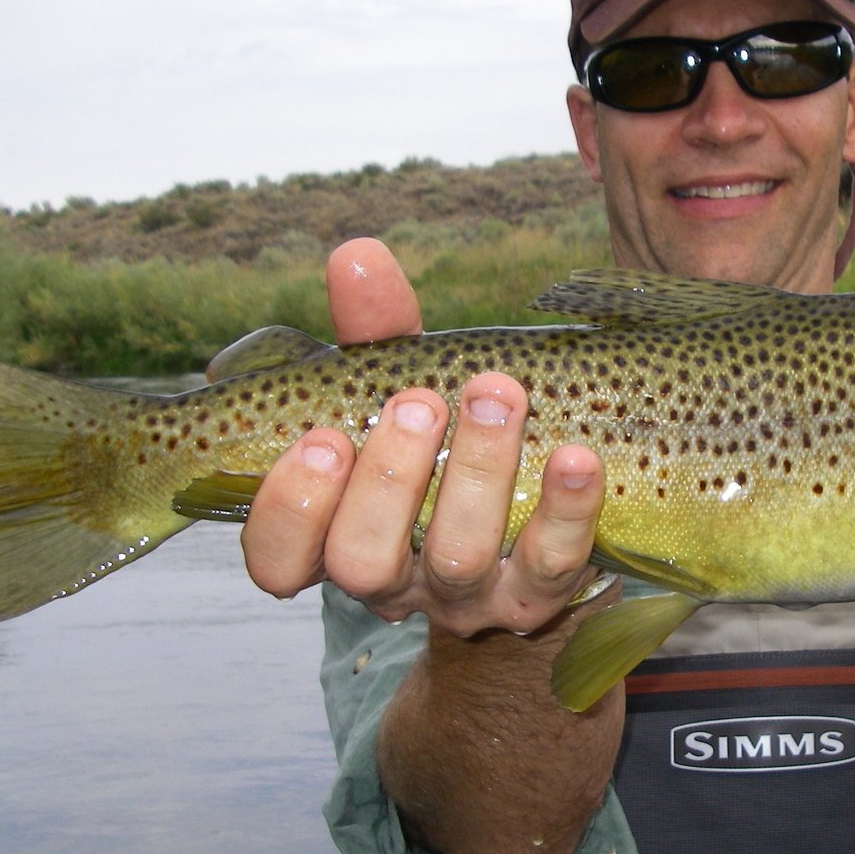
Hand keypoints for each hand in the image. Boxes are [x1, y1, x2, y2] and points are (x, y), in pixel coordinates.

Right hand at [240, 238, 606, 635]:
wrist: (536, 524)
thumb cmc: (443, 445)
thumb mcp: (400, 387)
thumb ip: (374, 330)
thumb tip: (356, 255)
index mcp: (334, 536)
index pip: (277, 559)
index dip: (288, 512)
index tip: (322, 439)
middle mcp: (392, 581)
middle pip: (363, 561)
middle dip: (387, 478)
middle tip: (418, 402)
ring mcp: (466, 598)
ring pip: (457, 559)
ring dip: (476, 474)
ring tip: (496, 395)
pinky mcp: (539, 597)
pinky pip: (553, 564)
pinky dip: (566, 509)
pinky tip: (577, 457)